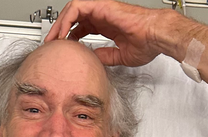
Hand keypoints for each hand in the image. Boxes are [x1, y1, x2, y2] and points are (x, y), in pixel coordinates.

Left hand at [45, 0, 168, 66]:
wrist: (156, 34)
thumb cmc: (147, 42)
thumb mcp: (120, 55)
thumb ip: (105, 55)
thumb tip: (93, 59)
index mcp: (106, 24)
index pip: (81, 26)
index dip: (68, 36)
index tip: (62, 48)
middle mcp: (102, 15)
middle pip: (73, 17)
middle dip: (59, 29)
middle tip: (51, 43)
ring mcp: (101, 8)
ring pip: (72, 10)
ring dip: (59, 24)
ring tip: (53, 38)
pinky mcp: (101, 6)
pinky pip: (76, 8)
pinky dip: (66, 19)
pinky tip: (61, 32)